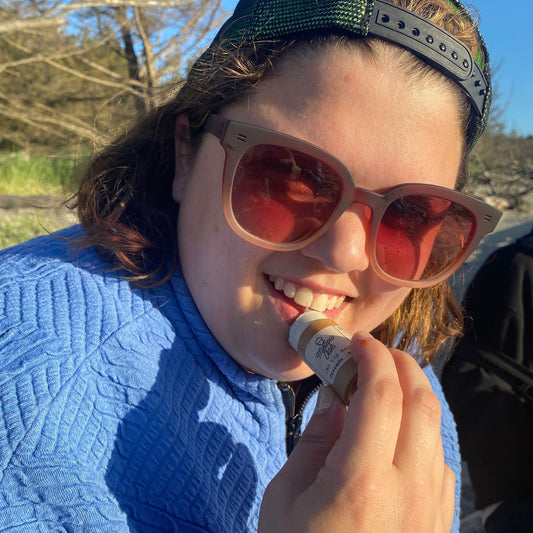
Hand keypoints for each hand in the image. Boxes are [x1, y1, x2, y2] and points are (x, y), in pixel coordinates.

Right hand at [259, 332, 454, 532]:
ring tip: (384, 387)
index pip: (381, 395)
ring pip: (436, 430)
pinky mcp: (437, 523)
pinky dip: (421, 430)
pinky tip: (396, 434)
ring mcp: (429, 510)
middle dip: (402, 365)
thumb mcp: (286, 496)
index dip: (372, 357)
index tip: (357, 343)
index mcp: (361, 481)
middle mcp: (407, 491)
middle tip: (376, 353)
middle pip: (421, 404)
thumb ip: (314, 439)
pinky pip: (438, 461)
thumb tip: (337, 398)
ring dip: (414, 395)